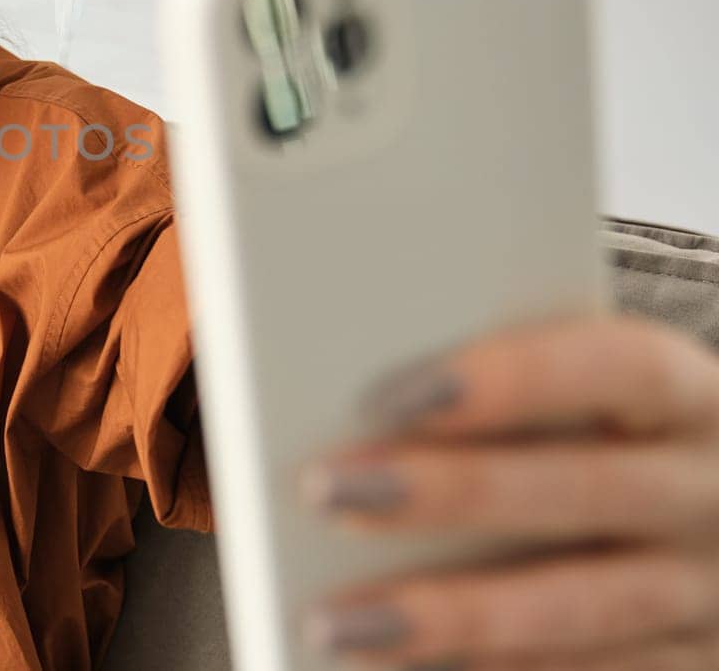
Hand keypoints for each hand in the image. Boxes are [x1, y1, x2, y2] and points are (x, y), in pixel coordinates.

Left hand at [298, 312, 718, 668]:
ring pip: (577, 612)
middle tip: (326, 491)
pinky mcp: (693, 669)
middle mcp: (712, 496)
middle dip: (447, 492)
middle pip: (581, 490)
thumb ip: (515, 404)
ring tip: (335, 623)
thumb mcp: (606, 409)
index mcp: (694, 400)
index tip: (392, 393)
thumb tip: (370, 415)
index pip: (618, 366)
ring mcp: (710, 597)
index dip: (511, 379)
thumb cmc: (621, 447)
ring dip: (448, 618)